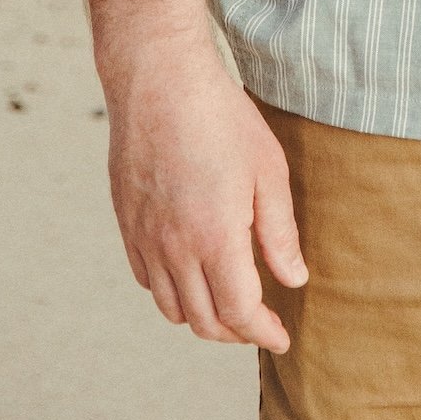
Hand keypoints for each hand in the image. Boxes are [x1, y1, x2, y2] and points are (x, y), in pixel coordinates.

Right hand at [102, 31, 306, 351]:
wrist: (159, 82)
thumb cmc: (221, 118)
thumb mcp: (268, 169)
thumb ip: (279, 233)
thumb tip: (293, 280)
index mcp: (215, 238)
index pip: (239, 313)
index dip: (263, 333)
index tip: (281, 337)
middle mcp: (174, 249)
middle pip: (204, 321)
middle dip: (236, 333)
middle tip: (261, 324)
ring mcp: (145, 240)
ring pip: (172, 307)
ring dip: (203, 317)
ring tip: (230, 303)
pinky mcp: (127, 226)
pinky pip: (148, 280)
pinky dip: (172, 292)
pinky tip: (193, 274)